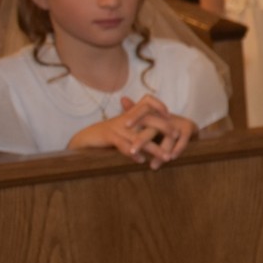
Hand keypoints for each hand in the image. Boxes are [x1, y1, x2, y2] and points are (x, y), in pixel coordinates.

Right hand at [68, 95, 197, 167]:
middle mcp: (125, 119)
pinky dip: (133, 153)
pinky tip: (141, 161)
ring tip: (166, 157)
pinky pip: (123, 145)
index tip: (169, 115)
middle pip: (148, 119)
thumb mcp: (126, 129)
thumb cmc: (109, 135)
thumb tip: (160, 133)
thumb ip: (141, 128)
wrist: (85, 138)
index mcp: (129, 115)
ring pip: (139, 136)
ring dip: (154, 148)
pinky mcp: (108, 136)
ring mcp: (117, 127)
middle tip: (176, 136)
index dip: (158, 105)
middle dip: (164, 127)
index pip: (146, 101)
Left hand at [122, 95, 199, 168]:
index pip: (144, 110)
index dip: (135, 116)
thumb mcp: (151, 120)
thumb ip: (135, 112)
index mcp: (156, 113)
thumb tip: (123, 98)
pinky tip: (171, 158)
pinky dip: (177, 149)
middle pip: (153, 127)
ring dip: (161, 152)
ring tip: (153, 166)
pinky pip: (182, 140)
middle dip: (142, 140)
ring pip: (168, 138)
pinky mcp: (188, 127)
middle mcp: (166, 116)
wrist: (190, 127)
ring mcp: (178, 121)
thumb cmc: (165, 125)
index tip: (125, 125)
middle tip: (132, 151)